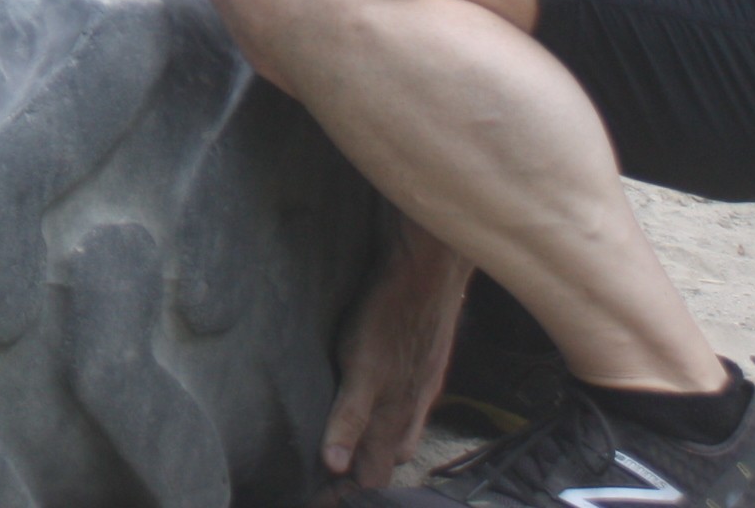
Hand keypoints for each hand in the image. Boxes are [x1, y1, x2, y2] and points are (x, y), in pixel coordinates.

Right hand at [323, 223, 470, 491]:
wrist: (428, 270)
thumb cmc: (418, 306)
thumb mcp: (420, 356)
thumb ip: (405, 387)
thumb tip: (392, 400)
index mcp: (414, 407)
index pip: (391, 460)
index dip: (371, 482)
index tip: (349, 495)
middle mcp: (405, 410)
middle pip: (381, 469)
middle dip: (360, 492)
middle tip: (331, 505)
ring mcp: (389, 392)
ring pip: (373, 453)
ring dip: (353, 482)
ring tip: (326, 500)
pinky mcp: (369, 369)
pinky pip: (353, 413)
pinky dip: (342, 440)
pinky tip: (330, 462)